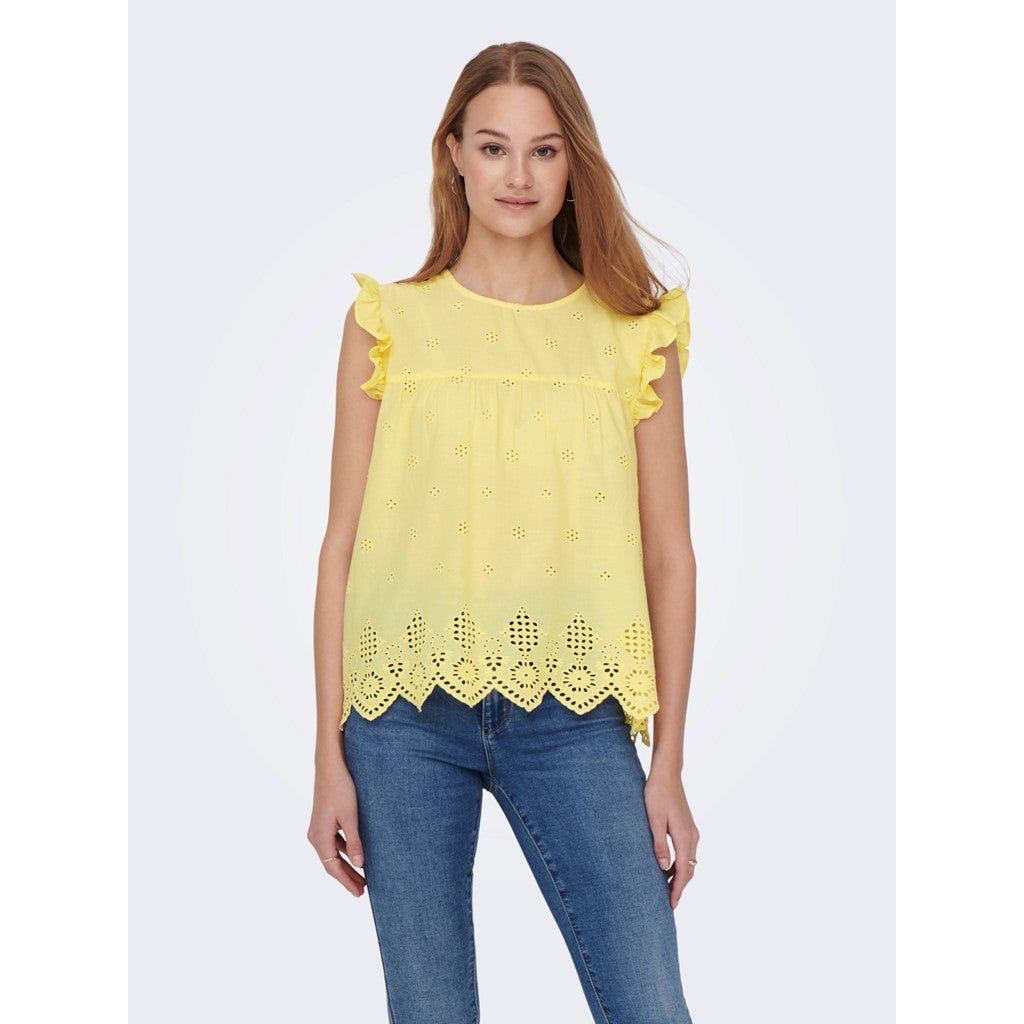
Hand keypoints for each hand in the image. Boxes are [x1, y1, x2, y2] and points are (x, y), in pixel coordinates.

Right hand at [307, 759, 365, 896]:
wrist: (330, 765)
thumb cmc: (341, 788)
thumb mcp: (351, 817)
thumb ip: (355, 842)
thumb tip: (359, 866)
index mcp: (320, 838)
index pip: (333, 868)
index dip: (347, 882)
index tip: (360, 893)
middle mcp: (315, 835)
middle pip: (331, 863)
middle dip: (347, 877)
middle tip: (363, 890)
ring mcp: (318, 828)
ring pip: (332, 853)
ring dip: (346, 864)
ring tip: (362, 875)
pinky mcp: (323, 820)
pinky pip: (333, 842)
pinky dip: (344, 851)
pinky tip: (355, 853)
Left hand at [643, 768, 698, 909]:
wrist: (667, 774)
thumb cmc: (657, 794)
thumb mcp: (654, 820)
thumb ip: (659, 844)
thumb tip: (664, 868)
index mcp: (684, 837)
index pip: (683, 871)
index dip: (677, 890)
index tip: (671, 905)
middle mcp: (692, 836)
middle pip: (689, 869)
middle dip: (680, 887)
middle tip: (668, 902)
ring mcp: (691, 831)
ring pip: (689, 861)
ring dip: (680, 876)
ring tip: (666, 888)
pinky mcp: (687, 827)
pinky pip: (687, 852)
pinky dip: (680, 863)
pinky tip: (668, 867)